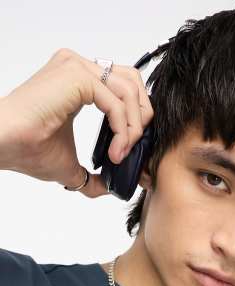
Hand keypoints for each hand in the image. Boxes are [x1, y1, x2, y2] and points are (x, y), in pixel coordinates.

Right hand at [0, 47, 152, 197]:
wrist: (5, 144)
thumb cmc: (27, 149)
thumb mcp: (69, 164)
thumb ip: (91, 175)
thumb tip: (108, 189)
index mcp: (77, 82)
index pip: (123, 87)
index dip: (136, 117)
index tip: (128, 150)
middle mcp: (78, 68)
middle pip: (133, 82)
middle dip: (142, 118)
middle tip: (133, 149)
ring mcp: (77, 68)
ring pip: (129, 91)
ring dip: (133, 128)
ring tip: (121, 154)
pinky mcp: (77, 76)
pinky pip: (117, 102)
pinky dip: (123, 129)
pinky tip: (115, 151)